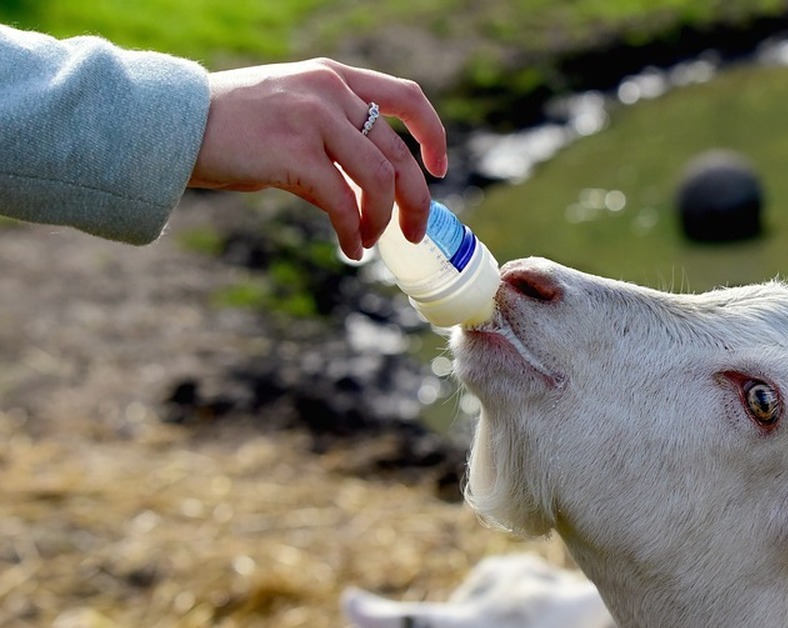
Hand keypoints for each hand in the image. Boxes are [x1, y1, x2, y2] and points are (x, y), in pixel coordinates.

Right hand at [188, 58, 447, 259]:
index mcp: (332, 77)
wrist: (167, 124)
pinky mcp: (294, 154)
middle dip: (415, 199)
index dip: (432, 135)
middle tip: (415, 232)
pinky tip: (349, 248)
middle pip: (398, 153)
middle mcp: (329, 92)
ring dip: (382, 220)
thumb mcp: (289, 109)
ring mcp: (313, 119)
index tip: (438, 168)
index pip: (406, 97)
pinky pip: (343, 202)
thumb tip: (367, 180)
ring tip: (370, 242)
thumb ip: (331, 130)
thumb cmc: (225, 127)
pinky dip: (353, 232)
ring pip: (378, 180)